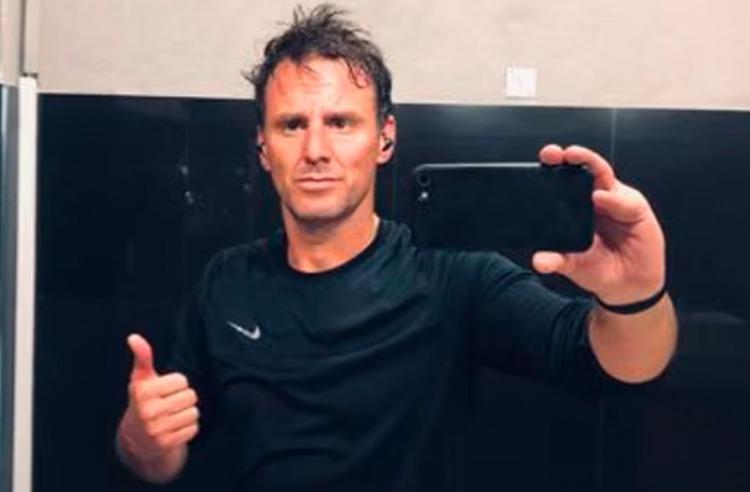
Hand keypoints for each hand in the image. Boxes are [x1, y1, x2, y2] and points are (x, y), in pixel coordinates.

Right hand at [118, 334, 198, 462]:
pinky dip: (188, 429)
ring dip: (187, 414)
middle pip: (190, 396)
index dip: (177, 384)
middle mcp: (147, 411)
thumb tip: (134, 337)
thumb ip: (142, 357)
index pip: (182, 381)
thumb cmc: (143, 402)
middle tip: (171, 404)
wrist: (136, 440)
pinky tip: (175, 429)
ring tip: (173, 416)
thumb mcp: (141, 380)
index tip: (166, 391)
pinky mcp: (166, 444)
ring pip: (194, 413)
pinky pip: (193, 429)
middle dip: (184, 399)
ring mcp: (156, 429)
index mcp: (143, 392)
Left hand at [532, 144, 665, 304]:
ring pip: (602, 173)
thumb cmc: (600, 268)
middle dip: (568, 157)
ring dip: (589, 162)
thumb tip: (538, 261)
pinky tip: (600, 197)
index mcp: (575, 207)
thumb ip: (557, 260)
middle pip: (581, 169)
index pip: (562, 182)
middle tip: (553, 154)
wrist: (628, 285)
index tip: (538, 163)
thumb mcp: (574, 265)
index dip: (550, 169)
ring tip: (574, 157)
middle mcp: (594, 197)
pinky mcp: (634, 208)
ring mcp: (614, 199)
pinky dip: (611, 198)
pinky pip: (623, 199)